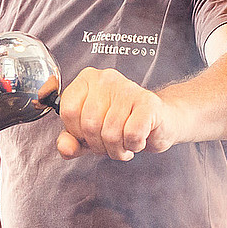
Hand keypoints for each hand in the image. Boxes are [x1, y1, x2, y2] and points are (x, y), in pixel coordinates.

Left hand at [54, 67, 176, 160]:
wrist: (161, 122)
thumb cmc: (123, 124)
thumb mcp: (90, 135)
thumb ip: (71, 141)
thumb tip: (65, 147)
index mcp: (88, 80)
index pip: (68, 110)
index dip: (77, 132)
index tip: (89, 135)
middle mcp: (107, 79)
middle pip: (89, 124)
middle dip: (99, 145)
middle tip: (110, 143)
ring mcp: (128, 88)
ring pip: (110, 133)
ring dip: (118, 149)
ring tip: (125, 143)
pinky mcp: (148, 102)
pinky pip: (131, 134)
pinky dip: (134, 145)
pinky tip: (138, 139)